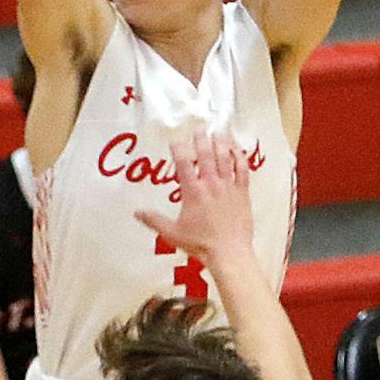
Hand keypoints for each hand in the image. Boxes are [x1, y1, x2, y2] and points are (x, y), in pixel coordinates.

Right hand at [135, 128, 252, 262]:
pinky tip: (237, 149)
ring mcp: (228, 187)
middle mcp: (211, 185)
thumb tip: (137, 212)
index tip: (175, 139)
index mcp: (192, 192)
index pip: (184, 164)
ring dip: (221, 143)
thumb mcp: (172, 233)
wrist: (229, 252)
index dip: (179, 149)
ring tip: (218, 131)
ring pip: (225, 158)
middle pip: (206, 155)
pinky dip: (240, 158)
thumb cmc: (200, 244)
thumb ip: (154, 220)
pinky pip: (242, 170)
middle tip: (199, 127)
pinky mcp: (242, 193)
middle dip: (201, 139)